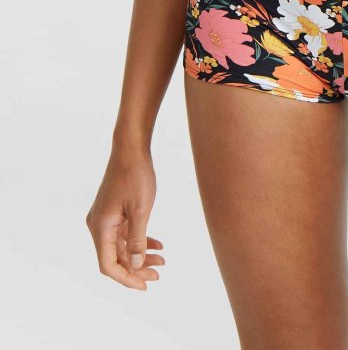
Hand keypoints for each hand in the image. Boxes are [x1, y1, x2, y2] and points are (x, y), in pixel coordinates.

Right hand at [85, 145, 164, 289]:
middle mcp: (98, 226)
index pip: (108, 265)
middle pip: (115, 258)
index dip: (126, 279)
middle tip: (158, 275)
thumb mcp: (141, 210)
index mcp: (100, 228)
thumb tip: (135, 267)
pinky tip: (157, 245)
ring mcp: (105, 219)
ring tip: (162, 261)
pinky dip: (139, 240)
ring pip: (122, 247)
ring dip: (140, 255)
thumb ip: (137, 241)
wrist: (131, 148)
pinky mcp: (113, 212)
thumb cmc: (135, 176)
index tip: (145, 285)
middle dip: (136, 269)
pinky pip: (125, 234)